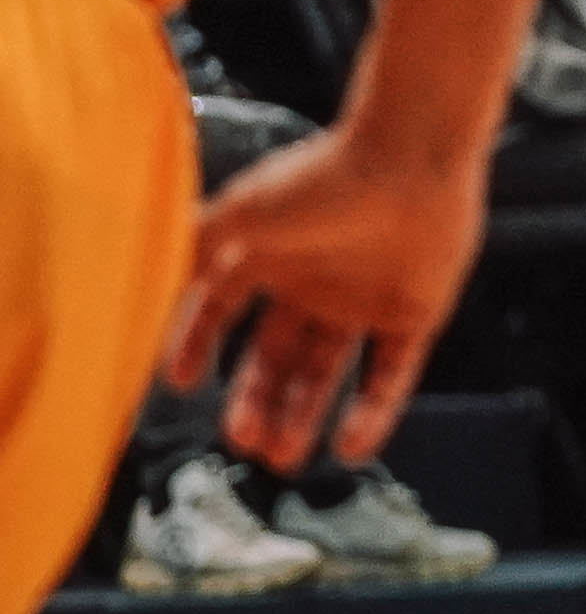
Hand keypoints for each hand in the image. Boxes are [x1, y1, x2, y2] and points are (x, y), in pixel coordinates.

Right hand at [158, 125, 490, 472]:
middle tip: (244, 442)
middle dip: (258, 402)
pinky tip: (350, 448)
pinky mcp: (415, 315)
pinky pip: (390, 376)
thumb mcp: (238, 215)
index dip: (198, 346)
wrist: (411, 159)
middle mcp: (314, 283)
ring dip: (304, 415)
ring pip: (327, 373)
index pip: (221, 311)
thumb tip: (142, 283)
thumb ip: (190, 252)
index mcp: (269, 255)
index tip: (180, 384)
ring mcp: (364, 301)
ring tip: (283, 455)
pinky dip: (373, 414)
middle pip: (278, 357)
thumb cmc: (324, 177)